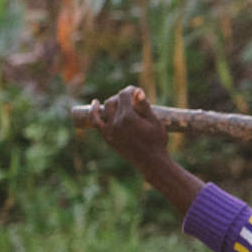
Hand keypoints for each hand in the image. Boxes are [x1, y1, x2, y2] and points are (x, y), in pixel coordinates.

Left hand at [89, 85, 204, 216]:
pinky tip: (95, 102)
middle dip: (124, 96)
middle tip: (133, 100)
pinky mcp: (108, 136)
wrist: (151, 162)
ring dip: (114, 102)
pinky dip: (94, 111)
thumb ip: (145, 106)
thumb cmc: (157, 141)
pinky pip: (96, 121)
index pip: (125, 94)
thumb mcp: (155, 122)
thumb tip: (137, 91)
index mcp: (130, 116)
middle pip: (116, 99)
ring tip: (123, 104)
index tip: (137, 91)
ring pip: (107, 107)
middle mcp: (117, 121)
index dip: (131, 90)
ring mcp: (110, 129)